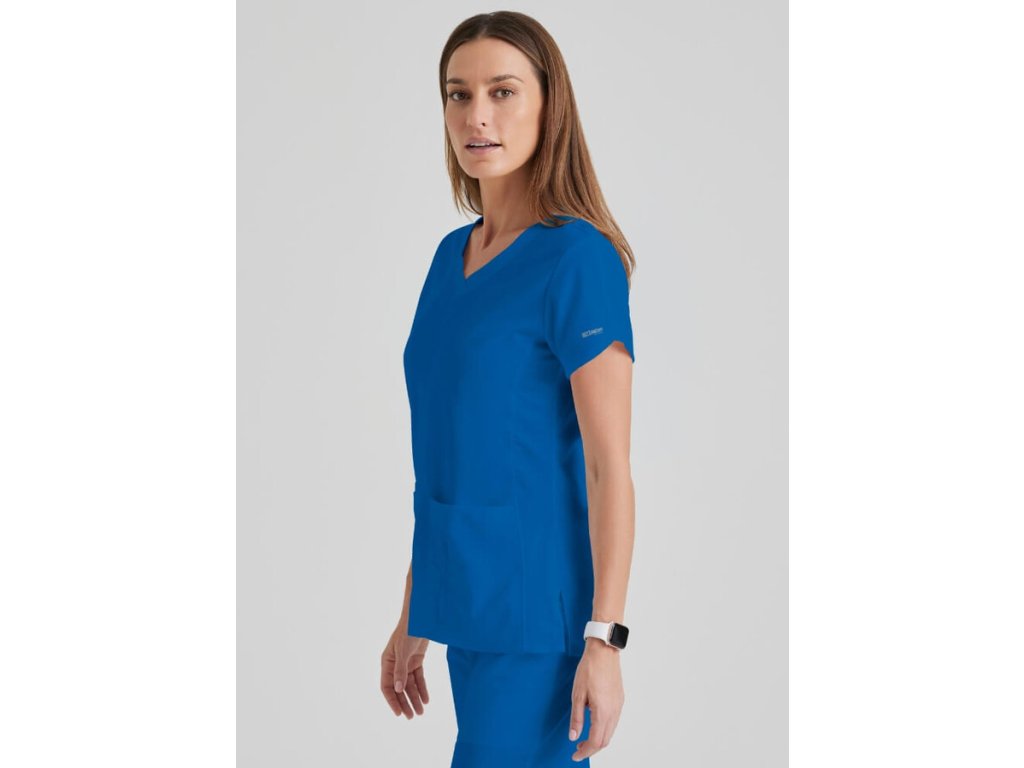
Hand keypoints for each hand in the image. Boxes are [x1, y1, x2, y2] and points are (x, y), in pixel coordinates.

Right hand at [380, 621, 430, 718]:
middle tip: (412, 717)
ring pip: (410, 685)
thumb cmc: (408, 631)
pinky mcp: (416, 660)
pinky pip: (419, 678)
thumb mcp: (402, 651)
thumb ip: (400, 671)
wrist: (421, 618)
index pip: (386, 686)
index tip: (399, 713)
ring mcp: (406, 663)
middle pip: (399, 688)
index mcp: (387, 663)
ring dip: (415, 698)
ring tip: (421, 712)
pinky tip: (426, 699)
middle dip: (405, 703)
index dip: (392, 700)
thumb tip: (398, 689)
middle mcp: (395, 665)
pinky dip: (422, 688)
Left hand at [569, 639, 624, 761]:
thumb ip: (577, 718)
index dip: (585, 752)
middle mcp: (614, 711)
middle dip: (592, 748)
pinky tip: (594, 724)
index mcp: (603, 712)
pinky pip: (614, 721)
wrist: (603, 652)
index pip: (595, 741)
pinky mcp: (620, 700)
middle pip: (605, 740)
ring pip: (610, 732)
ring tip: (584, 739)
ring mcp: (619, 706)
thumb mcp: (577, 695)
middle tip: (578, 749)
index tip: (575, 755)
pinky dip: (604, 729)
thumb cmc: (589, 669)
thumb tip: (574, 736)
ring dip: (598, 739)